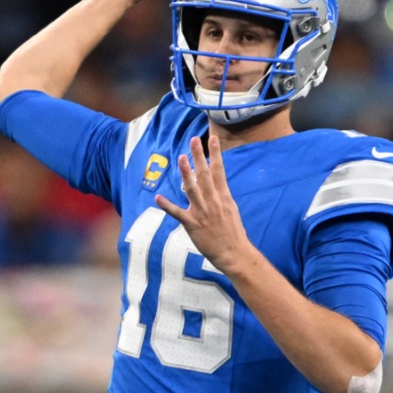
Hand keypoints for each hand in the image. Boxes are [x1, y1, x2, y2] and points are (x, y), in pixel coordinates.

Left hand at [155, 135, 251, 271]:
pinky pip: (178, 213)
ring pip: (192, 189)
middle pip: (205, 174)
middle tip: (194, 140)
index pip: (219, 170)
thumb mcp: (231, 209)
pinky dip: (167, 206)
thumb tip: (214, 183)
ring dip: (186, 173)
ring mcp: (202, 212)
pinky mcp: (193, 225)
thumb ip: (221, 195)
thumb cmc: (233, 232)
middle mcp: (213, 201)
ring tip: (180, 158)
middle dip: (199, 156)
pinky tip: (158, 198)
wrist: (234, 253)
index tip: (212, 139)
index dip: (215, 153)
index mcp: (223, 196)